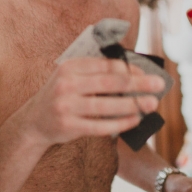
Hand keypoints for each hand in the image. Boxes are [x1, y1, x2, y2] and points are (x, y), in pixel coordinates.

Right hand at [24, 57, 163, 146]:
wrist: (33, 122)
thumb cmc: (62, 97)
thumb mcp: (71, 78)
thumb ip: (95, 73)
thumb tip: (134, 72)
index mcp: (69, 66)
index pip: (105, 65)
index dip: (129, 68)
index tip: (146, 72)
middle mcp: (66, 84)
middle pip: (109, 83)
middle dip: (138, 83)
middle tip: (159, 85)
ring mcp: (66, 106)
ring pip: (107, 105)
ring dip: (133, 105)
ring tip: (151, 104)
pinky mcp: (69, 126)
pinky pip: (101, 125)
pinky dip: (120, 123)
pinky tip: (135, 120)